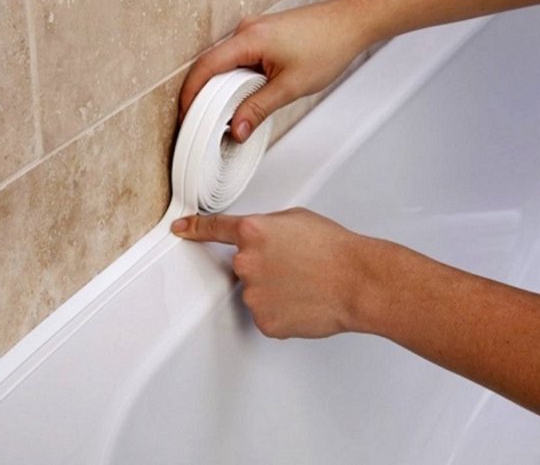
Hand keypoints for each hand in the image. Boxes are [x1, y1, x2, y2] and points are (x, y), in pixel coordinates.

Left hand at [170, 207, 387, 338]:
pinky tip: (303, 302)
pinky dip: (282, 311)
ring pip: (256, 292)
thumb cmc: (335, 249)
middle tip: (295, 266)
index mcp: (252, 232)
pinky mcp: (264, 321)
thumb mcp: (296, 219)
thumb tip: (258, 238)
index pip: (213, 229)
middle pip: (243, 266)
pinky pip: (267, 315)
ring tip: (305, 284)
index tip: (181, 230)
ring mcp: (252, 295)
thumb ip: (266, 227)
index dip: (194, 228)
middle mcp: (245, 263)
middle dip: (263, 266)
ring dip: (274, 290)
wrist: (358, 281)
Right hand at [178, 0, 371, 142]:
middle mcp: (246, 30)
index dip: (190, 94)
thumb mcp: (290, 87)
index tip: (185, 116)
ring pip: (225, 62)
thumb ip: (258, 109)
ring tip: (224, 114)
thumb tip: (235, 129)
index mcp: (248, 39)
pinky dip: (235, 78)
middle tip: (203, 122)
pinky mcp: (263, 34)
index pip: (205, 67)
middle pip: (211, 65)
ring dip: (222, 88)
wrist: (352, 23)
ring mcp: (254, 30)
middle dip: (203, 95)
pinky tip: (243, 96)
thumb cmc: (328, 46)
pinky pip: (238, 58)